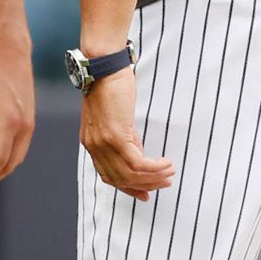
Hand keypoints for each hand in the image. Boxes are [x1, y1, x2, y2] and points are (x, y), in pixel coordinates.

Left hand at [80, 66, 173, 200]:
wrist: (103, 67)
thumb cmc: (109, 86)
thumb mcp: (113, 117)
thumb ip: (121, 136)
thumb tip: (138, 151)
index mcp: (91, 142)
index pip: (108, 176)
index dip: (128, 188)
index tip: (145, 193)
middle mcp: (94, 146)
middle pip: (121, 179)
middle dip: (145, 185)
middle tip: (164, 183)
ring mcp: (103, 143)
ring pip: (131, 175)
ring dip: (154, 177)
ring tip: (169, 173)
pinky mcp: (115, 137)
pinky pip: (138, 163)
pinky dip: (155, 168)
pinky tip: (166, 163)